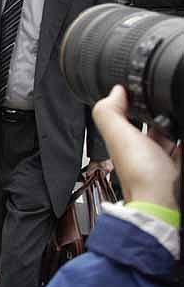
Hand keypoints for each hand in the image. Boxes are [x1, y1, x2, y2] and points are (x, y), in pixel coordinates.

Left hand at [92, 85, 180, 209]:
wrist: (161, 202)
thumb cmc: (139, 174)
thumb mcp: (119, 136)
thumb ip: (110, 113)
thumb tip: (115, 90)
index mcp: (125, 138)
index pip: (130, 114)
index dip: (136, 100)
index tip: (145, 85)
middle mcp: (143, 147)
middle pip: (156, 122)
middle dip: (163, 110)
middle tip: (170, 96)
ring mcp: (163, 158)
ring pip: (171, 133)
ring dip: (175, 121)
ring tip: (178, 106)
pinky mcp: (178, 166)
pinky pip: (181, 148)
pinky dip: (182, 138)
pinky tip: (183, 129)